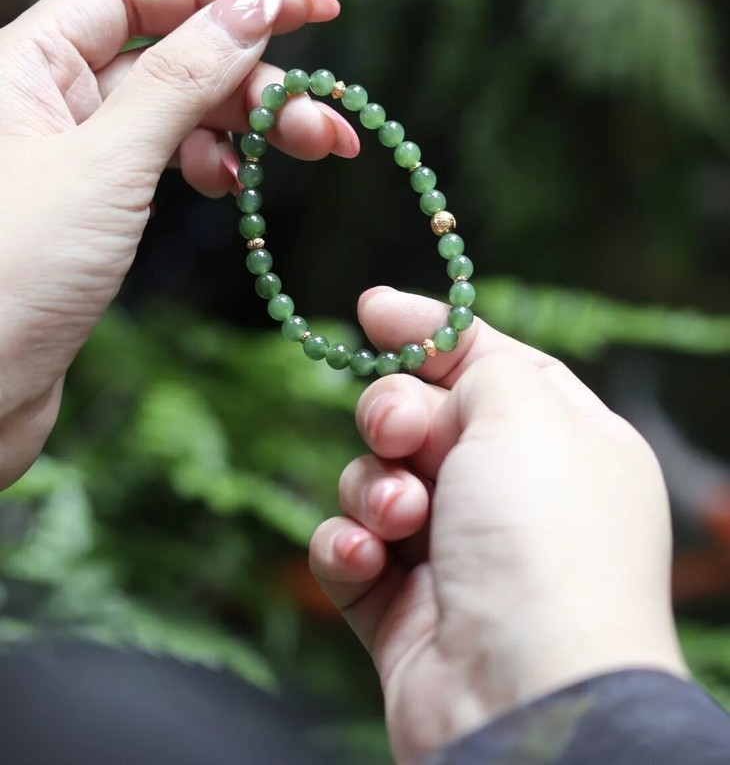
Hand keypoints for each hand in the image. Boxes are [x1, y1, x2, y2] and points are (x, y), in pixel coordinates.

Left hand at [0, 0, 356, 487]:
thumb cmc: (10, 276)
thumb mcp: (108, 164)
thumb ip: (182, 77)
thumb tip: (254, 2)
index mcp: (26, 60)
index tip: (308, 9)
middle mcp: (45, 96)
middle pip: (168, 53)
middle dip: (253, 77)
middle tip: (327, 119)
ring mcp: (69, 152)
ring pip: (173, 110)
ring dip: (245, 123)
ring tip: (312, 151)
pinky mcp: (89, 205)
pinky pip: (160, 159)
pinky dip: (208, 163)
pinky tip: (235, 182)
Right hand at [310, 287, 686, 763]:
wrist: (524, 690)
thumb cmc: (543, 538)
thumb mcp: (526, 411)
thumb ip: (477, 360)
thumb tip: (434, 345)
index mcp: (564, 444)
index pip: (490, 365)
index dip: (431, 333)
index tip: (371, 309)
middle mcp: (512, 496)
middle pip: (423, 418)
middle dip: (394, 414)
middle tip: (397, 431)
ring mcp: (456, 555)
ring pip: (377, 480)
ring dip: (376, 488)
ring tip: (401, 518)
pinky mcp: (402, 609)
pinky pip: (351, 549)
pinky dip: (350, 547)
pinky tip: (369, 560)